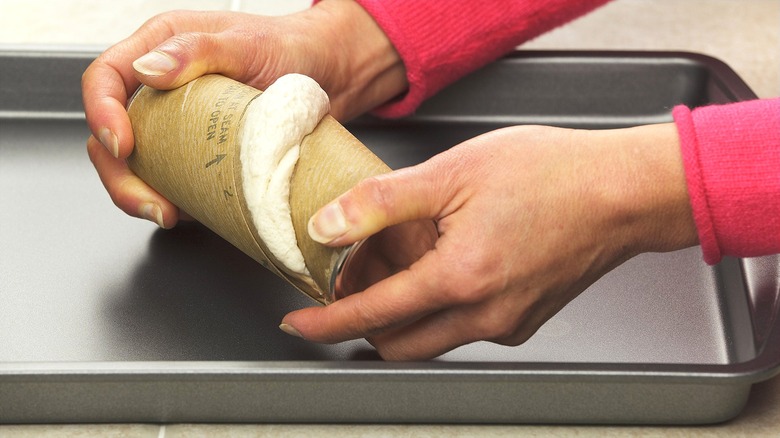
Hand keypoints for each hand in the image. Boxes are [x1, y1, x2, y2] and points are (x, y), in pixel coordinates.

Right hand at [83, 0, 405, 226]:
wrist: (331, 75)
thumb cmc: (291, 49)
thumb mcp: (247, 44)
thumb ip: (198, 50)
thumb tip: (148, 70)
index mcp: (160, 48)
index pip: (105, 78)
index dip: (101, 114)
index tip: (122, 146)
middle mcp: (161, 88)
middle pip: (111, 134)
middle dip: (120, 175)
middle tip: (149, 202)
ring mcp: (178, 124)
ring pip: (137, 164)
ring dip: (141, 195)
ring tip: (168, 214)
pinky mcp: (198, 153)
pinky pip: (171, 180)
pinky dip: (171, 200)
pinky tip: (186, 213)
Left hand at [281, 123, 698, 359]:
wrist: (624, 191)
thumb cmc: (552, 174)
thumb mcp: (453, 172)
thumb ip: (382, 203)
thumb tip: (328, 226)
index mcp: (460, 279)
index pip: (372, 315)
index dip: (326, 322)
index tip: (299, 326)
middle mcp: (485, 315)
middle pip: (399, 344)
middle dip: (364, 322)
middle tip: (351, 284)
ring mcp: (509, 323)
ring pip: (433, 338)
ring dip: (404, 314)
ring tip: (403, 263)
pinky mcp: (526, 321)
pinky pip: (466, 327)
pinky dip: (442, 307)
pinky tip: (448, 264)